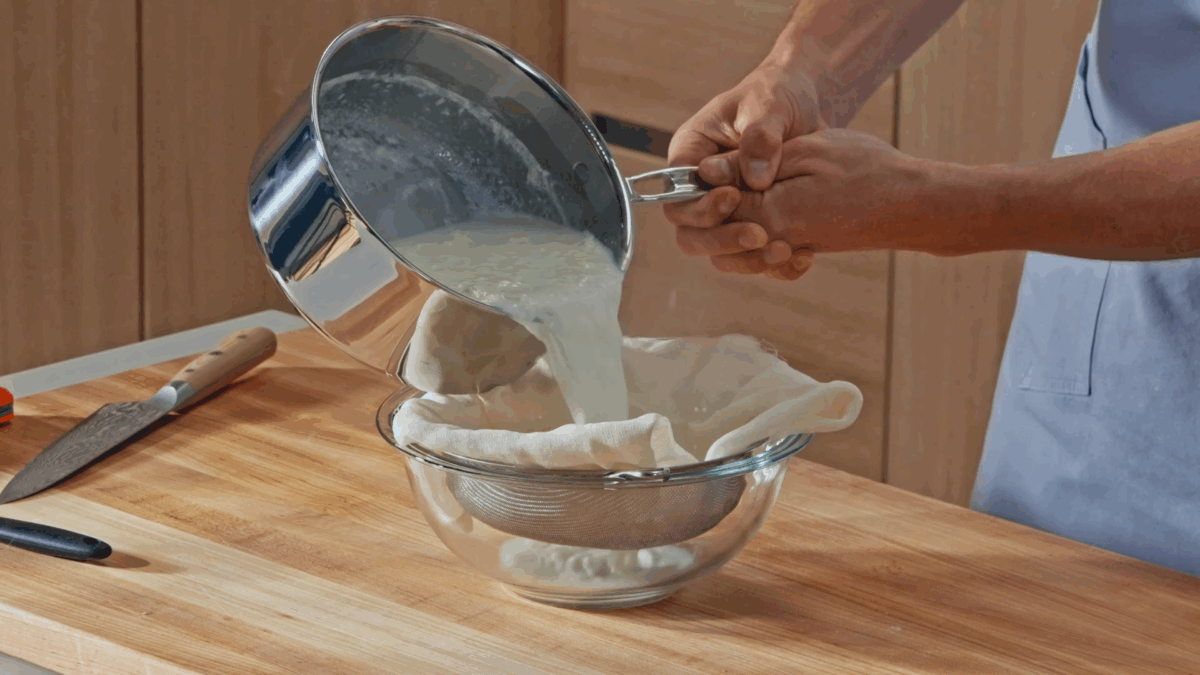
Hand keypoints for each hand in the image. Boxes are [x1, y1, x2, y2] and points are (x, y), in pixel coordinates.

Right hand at [664, 64, 826, 279]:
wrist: (806, 105)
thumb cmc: (778, 94)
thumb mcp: (769, 103)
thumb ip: (760, 136)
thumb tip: (755, 178)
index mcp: (691, 155)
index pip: (677, 196)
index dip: (700, 207)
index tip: (734, 198)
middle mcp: (701, 189)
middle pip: (691, 233)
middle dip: (722, 240)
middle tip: (760, 235)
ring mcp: (726, 210)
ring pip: (721, 253)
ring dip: (748, 259)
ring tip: (784, 251)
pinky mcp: (754, 222)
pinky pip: (754, 255)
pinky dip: (775, 264)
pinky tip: (801, 257)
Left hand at [680, 129, 955, 276]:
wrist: (912, 203)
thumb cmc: (865, 170)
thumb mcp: (804, 152)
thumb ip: (750, 164)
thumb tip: (706, 172)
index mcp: (768, 215)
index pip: (710, 206)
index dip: (706, 182)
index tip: (719, 159)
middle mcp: (772, 240)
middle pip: (717, 234)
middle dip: (712, 208)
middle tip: (730, 175)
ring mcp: (787, 248)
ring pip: (738, 245)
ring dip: (734, 219)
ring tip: (750, 184)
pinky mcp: (800, 247)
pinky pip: (764, 249)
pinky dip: (759, 232)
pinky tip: (773, 203)